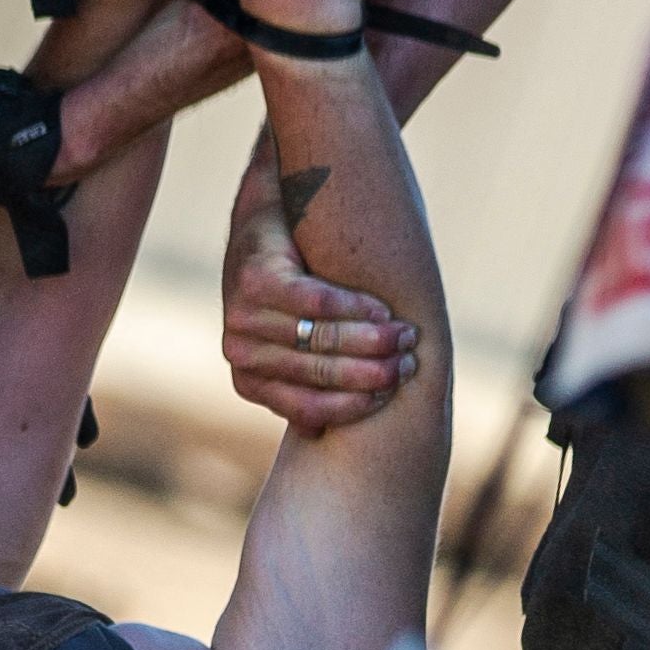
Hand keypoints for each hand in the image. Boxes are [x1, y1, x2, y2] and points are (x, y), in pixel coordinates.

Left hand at [221, 159, 413, 431]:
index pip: (309, 408)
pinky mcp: (255, 279)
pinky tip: (382, 310)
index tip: (396, 393)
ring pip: (321, 338)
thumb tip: (324, 435)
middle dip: (372, 371)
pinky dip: (355, 308)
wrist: (271, 214)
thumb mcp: (298, 339)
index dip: (357, 404)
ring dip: (371, 340)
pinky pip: (316, 302)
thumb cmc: (294, 286)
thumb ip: (313, 380)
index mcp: (249, 381)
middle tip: (410, 362)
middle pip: (319, 373)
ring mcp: (241, 316)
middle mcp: (239, 353)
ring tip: (406, 336)